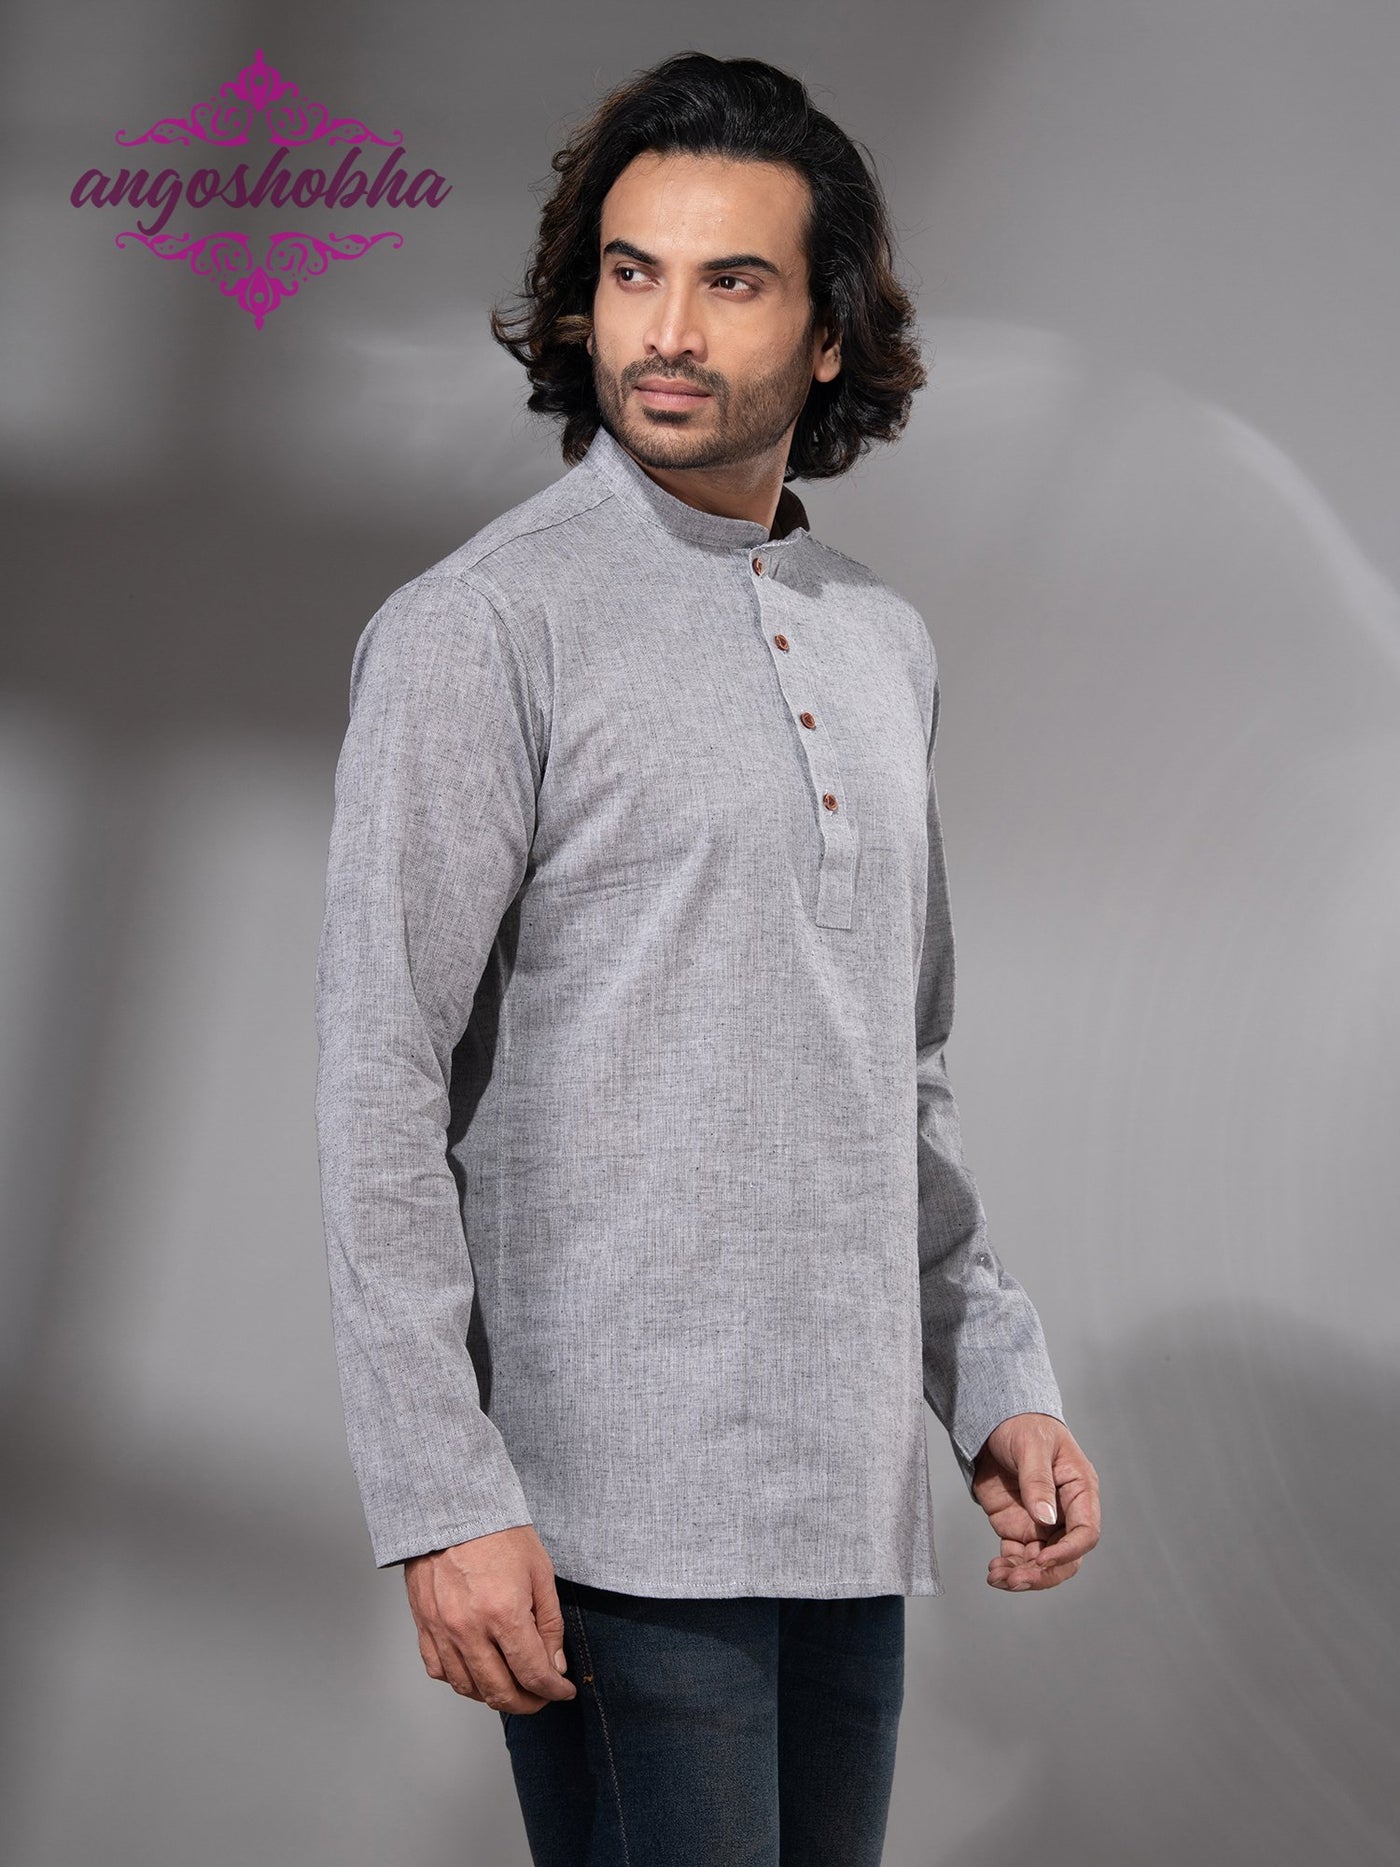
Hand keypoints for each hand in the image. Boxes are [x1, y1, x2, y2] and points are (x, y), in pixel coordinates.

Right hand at [404, 1523, 578, 1712]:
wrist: (452, 1507)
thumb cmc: (497, 1531)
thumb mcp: (540, 1571)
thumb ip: (550, 1623)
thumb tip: (553, 1664)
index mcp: (504, 1613)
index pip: (533, 1673)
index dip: (553, 1690)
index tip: (563, 1691)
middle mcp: (469, 1629)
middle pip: (500, 1692)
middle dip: (528, 1703)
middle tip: (541, 1696)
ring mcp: (443, 1630)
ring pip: (469, 1688)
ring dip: (494, 1697)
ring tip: (513, 1687)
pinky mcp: (424, 1626)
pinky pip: (440, 1671)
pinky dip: (461, 1681)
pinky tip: (478, 1673)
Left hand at [971, 1413, 1099, 1591]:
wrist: (994, 1423)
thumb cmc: (1023, 1425)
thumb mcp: (1031, 1446)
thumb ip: (1038, 1481)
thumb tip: (1045, 1518)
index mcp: (1080, 1491)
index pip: (1085, 1533)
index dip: (1067, 1551)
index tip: (1042, 1559)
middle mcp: (1064, 1513)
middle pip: (1065, 1558)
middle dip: (1042, 1574)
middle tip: (1015, 1580)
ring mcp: (1041, 1523)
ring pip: (1041, 1564)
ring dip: (1022, 1576)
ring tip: (998, 1577)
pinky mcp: (1018, 1527)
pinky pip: (1019, 1557)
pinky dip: (1008, 1568)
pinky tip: (994, 1571)